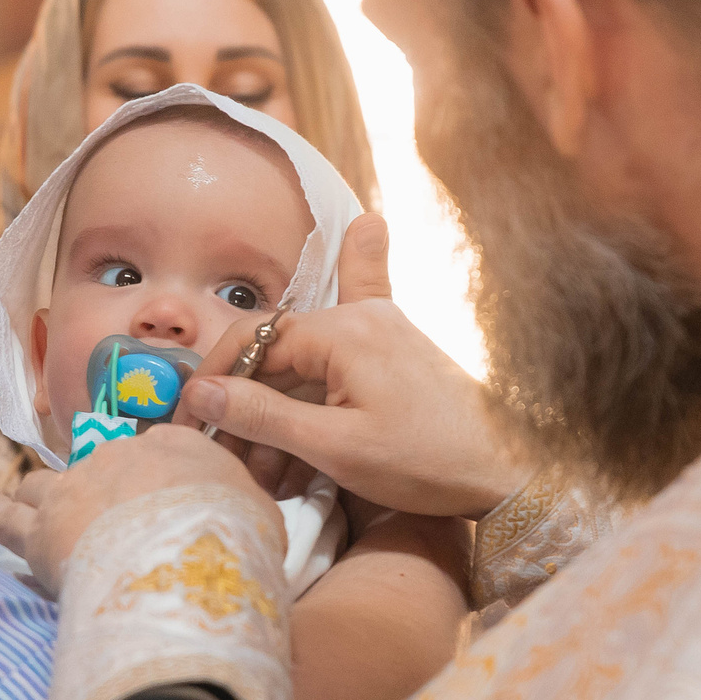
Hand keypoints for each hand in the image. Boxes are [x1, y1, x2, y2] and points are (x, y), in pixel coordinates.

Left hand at [0, 426, 269, 592]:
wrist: (186, 566)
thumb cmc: (233, 544)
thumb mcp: (261, 515)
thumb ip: (244, 503)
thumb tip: (245, 512)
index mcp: (172, 446)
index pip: (158, 449)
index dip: (156, 475)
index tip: (159, 496)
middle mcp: (117, 457)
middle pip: (98, 466)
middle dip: (100, 490)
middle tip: (109, 522)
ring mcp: (72, 490)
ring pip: (45, 485)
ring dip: (42, 497)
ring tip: (36, 508)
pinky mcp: (39, 531)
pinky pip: (4, 517)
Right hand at [171, 213, 530, 518]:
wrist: (510, 476)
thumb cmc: (426, 463)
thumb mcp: (334, 448)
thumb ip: (263, 415)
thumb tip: (199, 394)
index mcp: (344, 331)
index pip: (253, 341)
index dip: (214, 382)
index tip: (190, 424)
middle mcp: (362, 317)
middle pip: (276, 353)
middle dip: (248, 409)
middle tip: (229, 462)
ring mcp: (384, 329)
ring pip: (305, 361)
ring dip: (282, 409)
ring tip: (274, 473)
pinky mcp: (399, 349)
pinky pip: (363, 309)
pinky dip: (355, 278)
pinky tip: (368, 223)